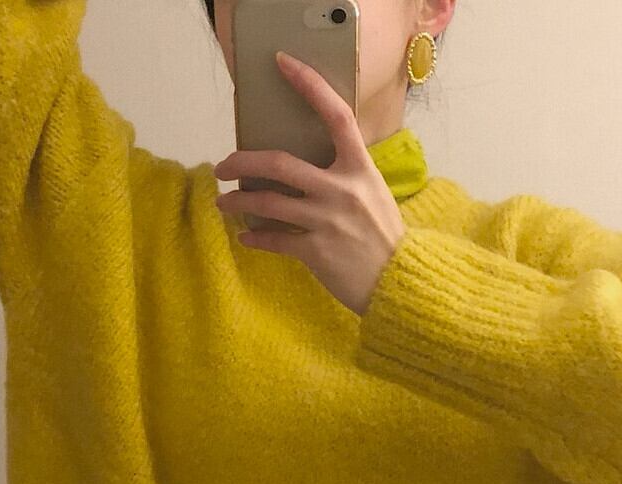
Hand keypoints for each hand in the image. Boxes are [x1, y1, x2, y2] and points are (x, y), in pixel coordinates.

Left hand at [213, 50, 405, 317]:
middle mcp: (341, 190)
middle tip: (223, 165)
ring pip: (266, 204)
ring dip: (237, 201)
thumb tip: (309, 163)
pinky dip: (254, 238)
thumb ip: (346, 174)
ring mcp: (326, 221)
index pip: (336, 115)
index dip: (309, 84)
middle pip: (278, 164)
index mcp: (359, 168)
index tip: (282, 63)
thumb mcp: (373, 193)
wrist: (399, 281)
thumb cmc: (384, 236)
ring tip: (222, 201)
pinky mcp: (315, 251)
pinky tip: (245, 237)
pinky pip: (273, 240)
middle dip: (241, 161)